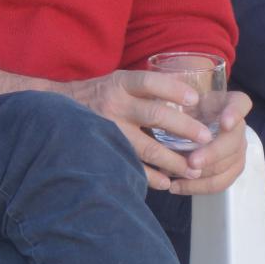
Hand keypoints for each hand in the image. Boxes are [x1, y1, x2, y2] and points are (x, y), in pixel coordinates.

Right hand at [63, 71, 217, 189]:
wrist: (57, 109)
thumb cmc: (100, 96)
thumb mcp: (119, 82)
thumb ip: (146, 90)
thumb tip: (192, 102)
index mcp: (121, 83)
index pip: (151, 82)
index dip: (174, 90)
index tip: (196, 101)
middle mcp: (114, 104)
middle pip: (156, 115)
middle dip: (185, 130)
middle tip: (206, 140)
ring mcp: (108, 129)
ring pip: (147, 147)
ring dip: (173, 160)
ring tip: (193, 169)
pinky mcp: (102, 150)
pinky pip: (132, 166)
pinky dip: (151, 176)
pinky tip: (166, 182)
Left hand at [169, 92, 251, 195]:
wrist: (186, 122)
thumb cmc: (181, 106)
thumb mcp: (178, 97)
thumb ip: (174, 100)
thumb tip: (159, 109)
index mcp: (229, 103)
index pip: (241, 104)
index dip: (235, 114)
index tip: (224, 123)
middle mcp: (238, 126)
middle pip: (234, 142)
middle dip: (213, 153)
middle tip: (191, 161)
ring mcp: (237, 149)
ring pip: (228, 166)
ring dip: (203, 174)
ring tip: (176, 175)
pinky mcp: (231, 168)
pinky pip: (221, 183)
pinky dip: (198, 187)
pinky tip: (176, 186)